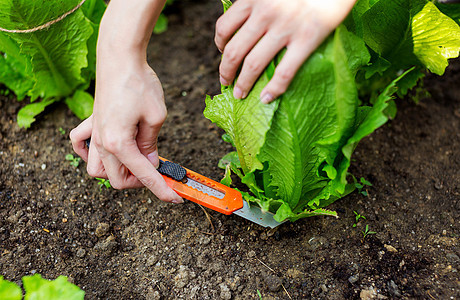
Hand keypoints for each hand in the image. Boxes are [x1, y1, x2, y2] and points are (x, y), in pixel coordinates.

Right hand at [70, 58, 182, 203]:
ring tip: (136, 163)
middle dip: (140, 182)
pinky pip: (80, 146)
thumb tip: (150, 163)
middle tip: (158, 172)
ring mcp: (93, 133)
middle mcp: (101, 143)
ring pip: (97, 170)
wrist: (120, 58)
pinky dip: (90, 154)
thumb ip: (151, 145)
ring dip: (117, 173)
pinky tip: (106, 149)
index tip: (175, 197)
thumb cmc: (139, 84)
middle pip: (117, 180)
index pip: (143, 175)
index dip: (161, 189)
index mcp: (118, 144)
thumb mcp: (156, 117)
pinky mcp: (91, 123)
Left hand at [215, 0, 355, 102]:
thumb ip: (258, 2)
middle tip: (226, 81)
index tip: (221, 53)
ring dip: (243, 84)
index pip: (224, 27)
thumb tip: (249, 22)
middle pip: (233, 51)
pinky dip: (273, 89)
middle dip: (225, 71)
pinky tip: (266, 98)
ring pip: (253, 64)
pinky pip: (284, 72)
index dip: (218, 44)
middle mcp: (265, 13)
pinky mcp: (307, 38)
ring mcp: (285, 27)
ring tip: (240, 94)